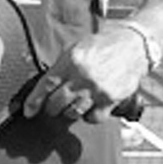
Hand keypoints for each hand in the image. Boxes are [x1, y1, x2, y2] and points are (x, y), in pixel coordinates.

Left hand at [19, 23, 150, 124]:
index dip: (34, 101)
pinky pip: (93, 118)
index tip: (28, 111)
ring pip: (72, 113)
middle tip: (53, 107)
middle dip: (52, 108)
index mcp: (71, 60)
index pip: (46, 85)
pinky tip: (89, 109)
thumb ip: (61, 66)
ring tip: (72, 105)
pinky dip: (88, 117)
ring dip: (69, 112)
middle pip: (57, 103)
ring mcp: (97, 89)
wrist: (134, 46)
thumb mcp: (77, 48)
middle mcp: (82, 76)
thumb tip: (43, 86)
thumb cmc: (104, 46)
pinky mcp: (110, 99)